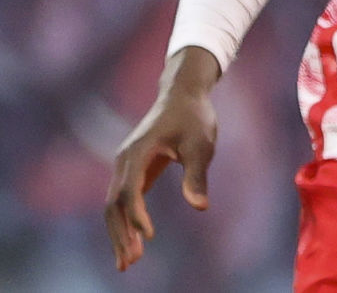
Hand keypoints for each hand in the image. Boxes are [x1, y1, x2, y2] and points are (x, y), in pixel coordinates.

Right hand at [105, 47, 219, 271]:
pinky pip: (122, 200)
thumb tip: (200, 207)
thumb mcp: (202, 143)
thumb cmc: (194, 117)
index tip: (150, 235)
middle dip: (120, 234)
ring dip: (119, 234)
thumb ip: (198, 175)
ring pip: (113, 206)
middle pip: (113, 204)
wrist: (183, 95)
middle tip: (130, 263)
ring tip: (128, 262)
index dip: (136, 214)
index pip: (129, 190)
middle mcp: (124, 159)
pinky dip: (125, 222)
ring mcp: (124, 165)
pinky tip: (135, 241)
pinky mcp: (132, 170)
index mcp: (138, 151)